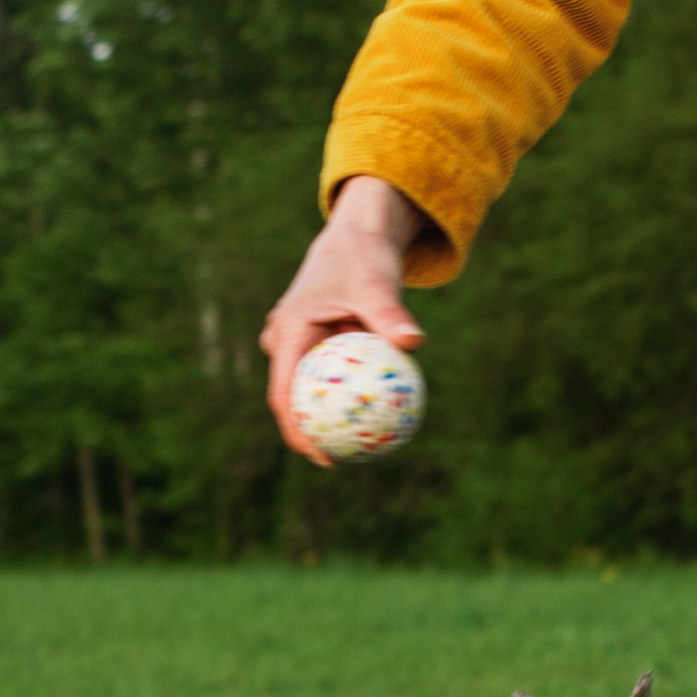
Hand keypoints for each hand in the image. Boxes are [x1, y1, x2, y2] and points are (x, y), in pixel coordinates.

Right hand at [260, 178, 426, 464]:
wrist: (358, 235)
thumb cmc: (365, 256)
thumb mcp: (377, 283)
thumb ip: (391, 315)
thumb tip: (414, 344)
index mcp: (289, 330)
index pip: (283, 392)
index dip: (296, 430)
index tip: (320, 456)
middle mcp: (285, 338)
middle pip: (289, 397)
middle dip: (307, 432)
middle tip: (337, 461)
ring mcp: (297, 340)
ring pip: (304, 387)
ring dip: (321, 414)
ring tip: (352, 447)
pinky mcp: (313, 341)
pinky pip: (324, 376)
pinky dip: (341, 395)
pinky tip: (371, 418)